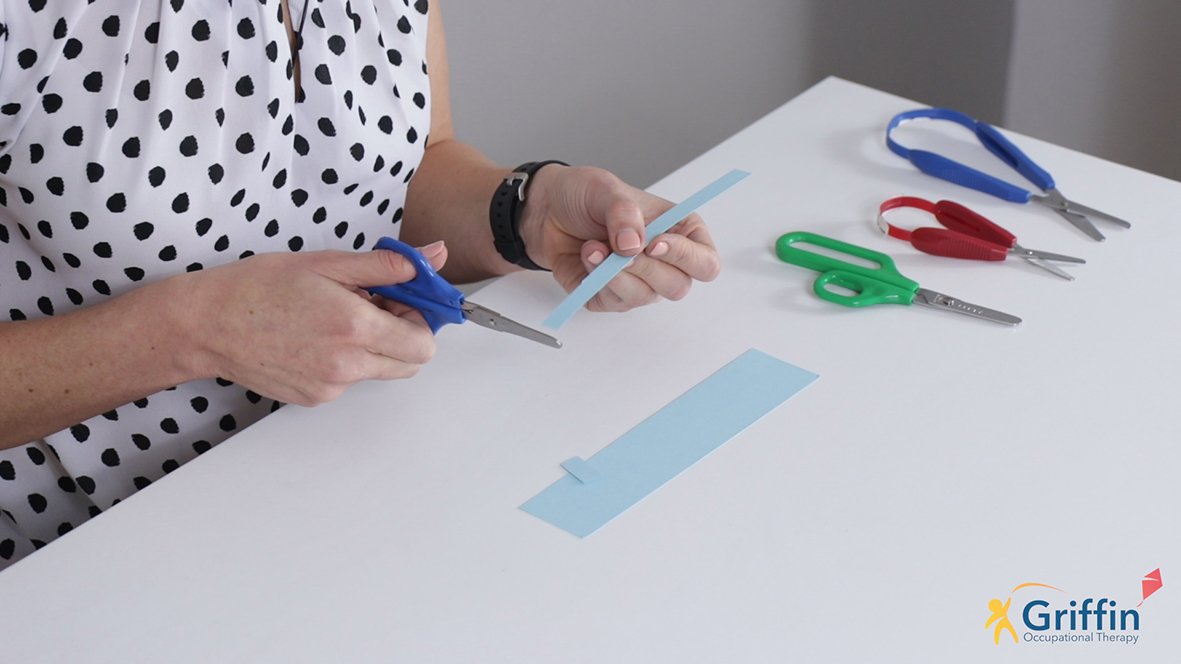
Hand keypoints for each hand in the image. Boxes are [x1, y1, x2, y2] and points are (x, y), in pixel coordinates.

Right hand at [179, 242, 447, 405]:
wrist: (207, 324)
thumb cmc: (258, 288)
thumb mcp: (327, 264)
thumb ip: (386, 266)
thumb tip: (431, 259)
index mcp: (355, 328)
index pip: (424, 344)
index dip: (421, 319)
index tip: (403, 300)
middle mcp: (347, 365)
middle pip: (410, 363)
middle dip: (404, 335)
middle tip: (374, 307)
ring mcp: (330, 387)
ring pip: (379, 371)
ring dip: (374, 347)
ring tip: (336, 319)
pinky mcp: (314, 398)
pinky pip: (349, 381)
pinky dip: (346, 360)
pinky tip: (315, 337)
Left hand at [519, 165, 720, 311]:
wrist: (547, 210)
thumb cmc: (585, 196)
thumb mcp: (606, 189)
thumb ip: (624, 213)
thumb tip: (634, 245)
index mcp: (679, 232)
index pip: (704, 262)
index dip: (685, 257)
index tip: (655, 243)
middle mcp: (664, 261)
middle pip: (678, 287)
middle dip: (646, 268)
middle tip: (619, 249)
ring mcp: (639, 281)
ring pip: (643, 297)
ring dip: (614, 274)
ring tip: (593, 247)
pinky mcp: (610, 296)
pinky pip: (613, 302)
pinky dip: (596, 281)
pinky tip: (587, 258)